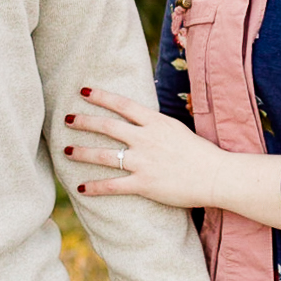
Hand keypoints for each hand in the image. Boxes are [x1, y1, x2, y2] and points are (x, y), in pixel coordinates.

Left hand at [63, 86, 280, 231]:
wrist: (215, 175)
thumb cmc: (200, 153)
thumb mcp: (177, 129)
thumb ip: (156, 124)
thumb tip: (139, 117)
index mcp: (155, 122)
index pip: (122, 105)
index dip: (100, 96)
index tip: (83, 91)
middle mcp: (145, 139)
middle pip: (107, 126)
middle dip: (84, 122)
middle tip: (66, 119)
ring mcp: (143, 161)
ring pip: (105, 155)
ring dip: (82, 152)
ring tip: (66, 151)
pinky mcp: (144, 184)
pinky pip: (114, 186)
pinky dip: (95, 187)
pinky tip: (81, 189)